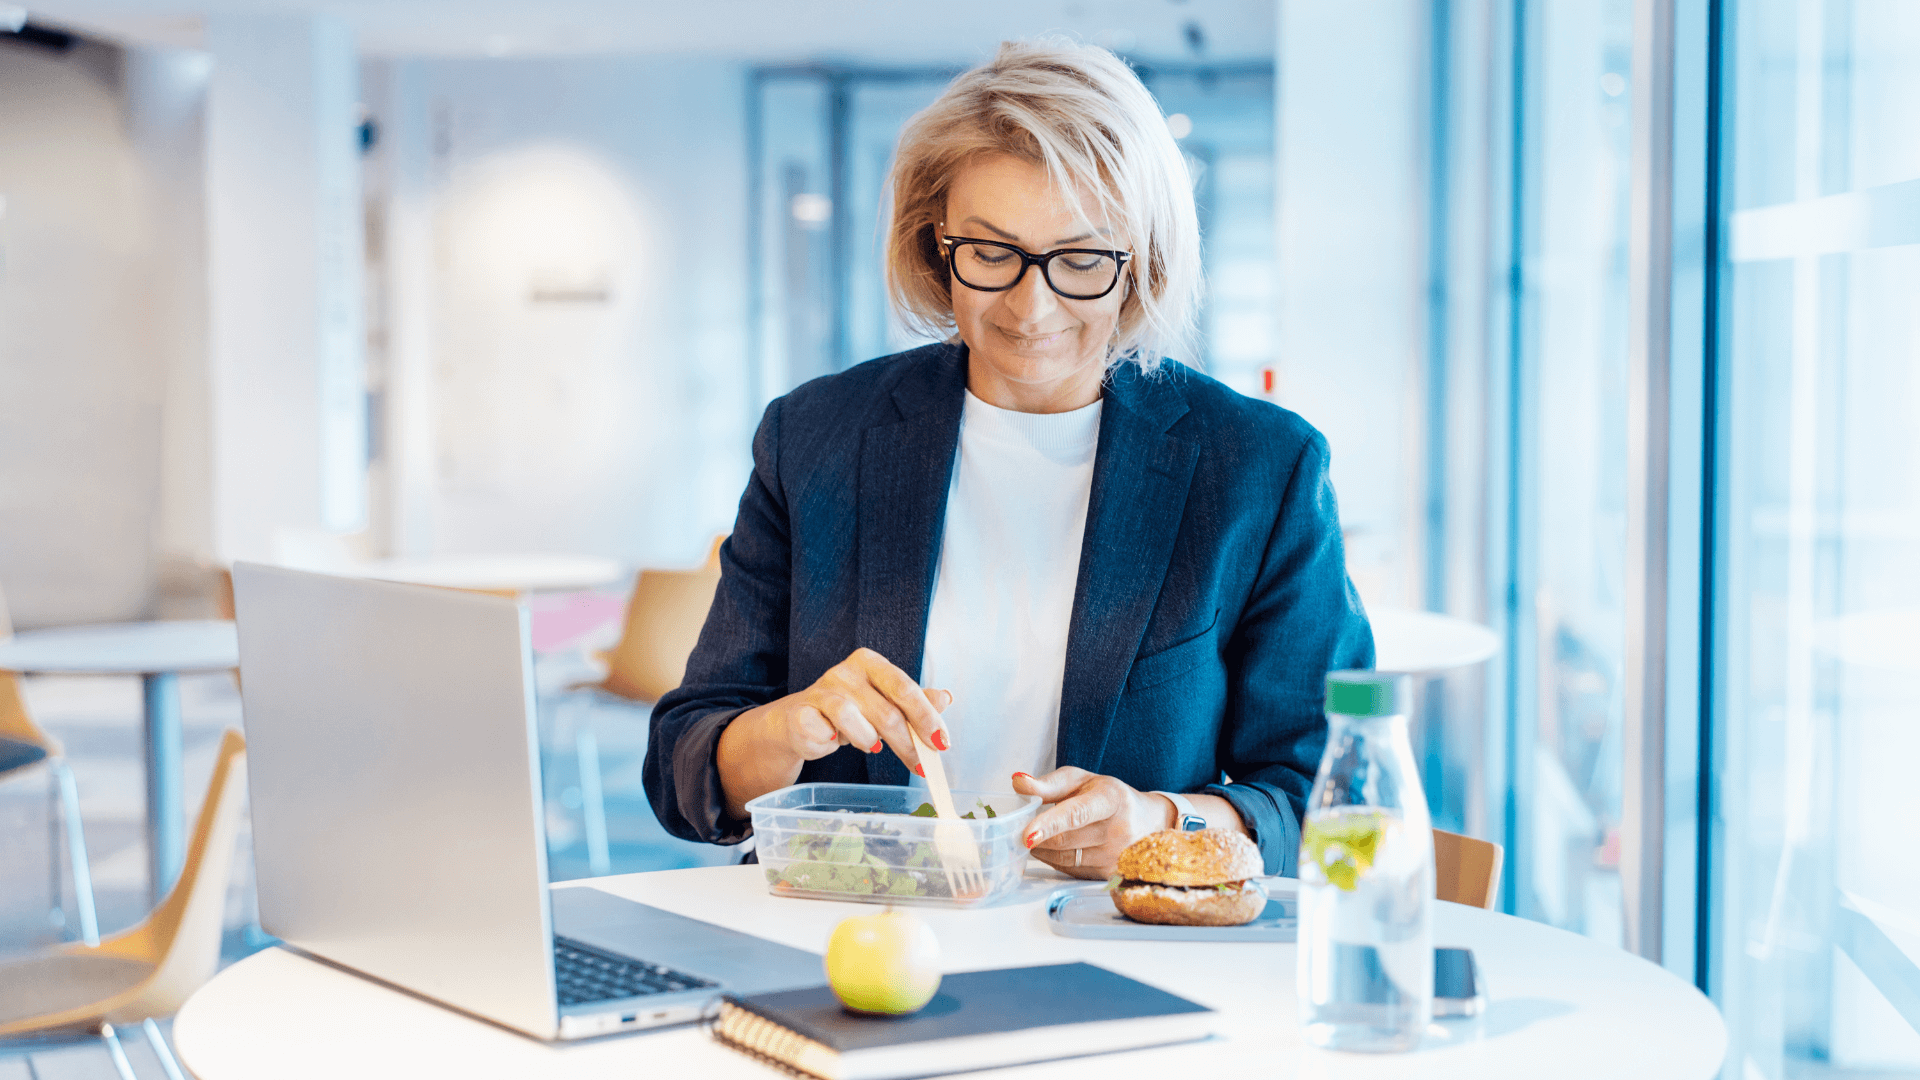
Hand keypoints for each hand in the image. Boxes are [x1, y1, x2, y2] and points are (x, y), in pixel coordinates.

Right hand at [766, 647, 951, 765]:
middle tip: (921, 763)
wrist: (803, 721)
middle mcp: (846, 672)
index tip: (941, 742)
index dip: (926, 716)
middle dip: (907, 741)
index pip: (905, 688)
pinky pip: (820, 729)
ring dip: (868, 739)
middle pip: (885, 709)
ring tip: (874, 747)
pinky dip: (831, 739)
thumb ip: (915, 702)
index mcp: (871, 663)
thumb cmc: (851, 710)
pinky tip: (834, 740)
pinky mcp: (801, 713)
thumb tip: (945, 699)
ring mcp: (821, 691)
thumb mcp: (886, 704)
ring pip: (850, 717)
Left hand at [1012, 767, 1173, 879]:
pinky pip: (1072, 870)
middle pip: (1065, 840)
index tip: (1027, 834)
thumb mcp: (1082, 780)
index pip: (1076, 814)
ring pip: (1065, 858)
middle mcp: (1119, 830)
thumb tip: (1018, 782)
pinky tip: (1059, 848)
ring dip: (1044, 849)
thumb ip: (1049, 784)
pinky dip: (1057, 860)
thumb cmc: (1110, 797)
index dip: (1050, 824)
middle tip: (1022, 828)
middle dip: (1038, 836)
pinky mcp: (1111, 874)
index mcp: (1111, 799)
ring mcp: (1117, 856)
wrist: (1150, 821)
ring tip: (1041, 835)